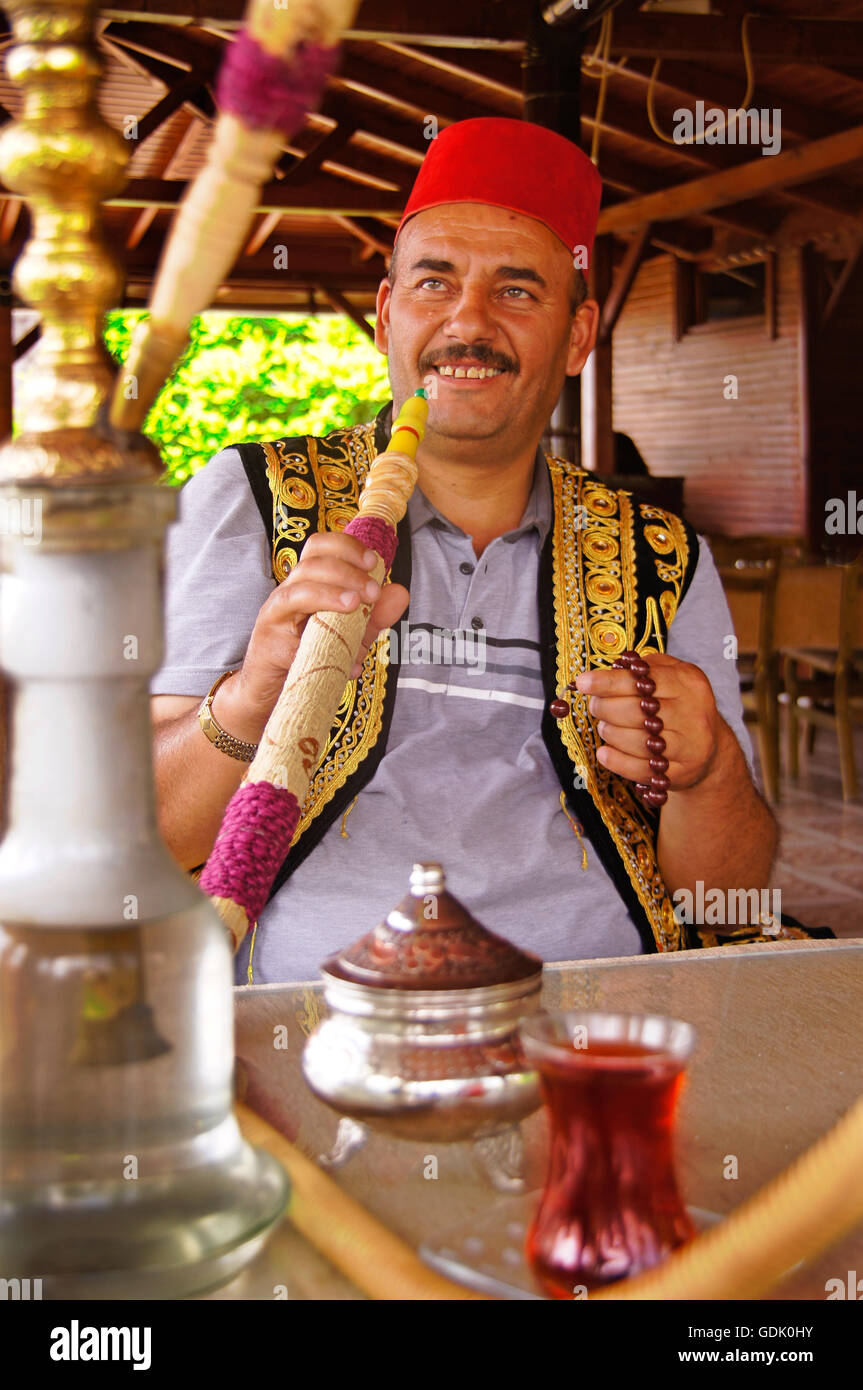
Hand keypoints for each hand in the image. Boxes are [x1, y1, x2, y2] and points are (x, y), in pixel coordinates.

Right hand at [233, 532, 409, 719]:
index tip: (373, 561)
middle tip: (373, 590)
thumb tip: (401, 592)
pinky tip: (341, 622)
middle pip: (314, 557)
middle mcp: (291, 589)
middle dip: (348, 568)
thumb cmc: (311, 660)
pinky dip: (320, 607)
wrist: (274, 694)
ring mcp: (277, 609)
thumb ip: (375, 615)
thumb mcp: (351, 636)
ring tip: (358, 602)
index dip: (348, 546)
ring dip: (335, 586)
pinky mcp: (269, 631)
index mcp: (309, 583)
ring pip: (302, 581)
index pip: (322, 547)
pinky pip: (291, 609)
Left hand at [574, 653, 721, 793]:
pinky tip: (605, 752)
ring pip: (635, 740)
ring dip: (610, 733)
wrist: (712, 751)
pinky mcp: (680, 773)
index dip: (608, 682)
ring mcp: (688, 746)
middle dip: (604, 707)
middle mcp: (692, 714)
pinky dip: (616, 760)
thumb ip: (647, 667)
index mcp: (688, 683)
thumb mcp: (676, 675)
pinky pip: (639, 768)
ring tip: (606, 727)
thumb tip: (608, 670)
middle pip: (634, 711)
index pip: (641, 680)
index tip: (583, 683)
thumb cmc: (683, 707)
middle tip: (595, 706)